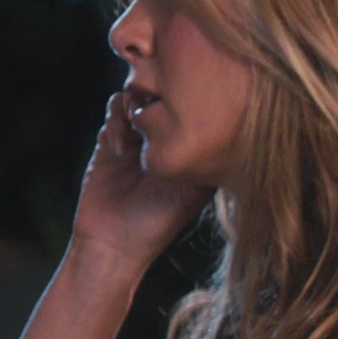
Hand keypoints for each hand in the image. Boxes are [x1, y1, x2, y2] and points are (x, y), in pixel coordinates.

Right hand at [70, 91, 214, 271]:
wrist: (114, 242)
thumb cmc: (159, 223)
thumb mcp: (194, 193)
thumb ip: (206, 161)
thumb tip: (227, 128)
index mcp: (188, 150)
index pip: (194, 111)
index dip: (193, 103)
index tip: (189, 110)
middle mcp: (164, 141)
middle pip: (165, 97)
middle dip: (160, 96)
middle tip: (156, 111)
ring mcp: (138, 139)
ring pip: (138, 97)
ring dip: (135, 105)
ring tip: (136, 128)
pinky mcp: (111, 141)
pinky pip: (113, 111)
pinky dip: (116, 120)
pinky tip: (119, 148)